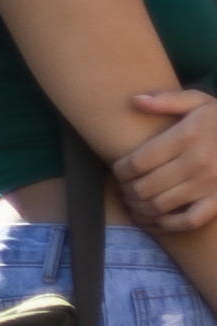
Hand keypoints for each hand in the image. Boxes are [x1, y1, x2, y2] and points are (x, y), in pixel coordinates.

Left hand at [116, 90, 216, 232]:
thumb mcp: (199, 101)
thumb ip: (166, 100)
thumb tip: (134, 100)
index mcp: (186, 137)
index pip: (138, 162)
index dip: (120, 171)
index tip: (117, 170)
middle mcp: (197, 163)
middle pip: (144, 187)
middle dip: (126, 190)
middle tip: (123, 188)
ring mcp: (209, 185)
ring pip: (160, 206)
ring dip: (140, 208)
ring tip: (133, 202)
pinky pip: (189, 221)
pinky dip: (167, 224)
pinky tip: (156, 219)